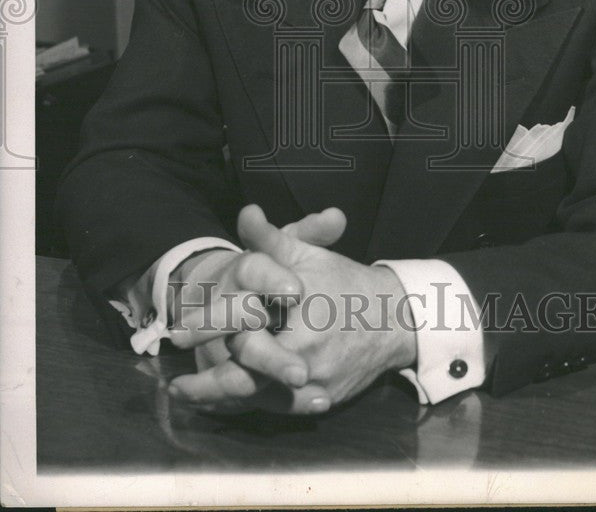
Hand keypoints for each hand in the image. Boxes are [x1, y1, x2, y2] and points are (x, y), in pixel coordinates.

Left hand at [170, 206, 416, 411]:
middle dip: (207, 383)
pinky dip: (249, 407)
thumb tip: (245, 213)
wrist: (393, 319)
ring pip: (259, 399)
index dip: (209, 328)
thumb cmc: (345, 282)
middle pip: (247, 376)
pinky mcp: (319, 401)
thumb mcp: (307, 255)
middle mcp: (305, 357)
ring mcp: (313, 384)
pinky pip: (277, 411)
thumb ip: (271, 238)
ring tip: (187, 396)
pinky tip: (223, 406)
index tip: (177, 334)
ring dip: (220, 400)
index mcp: (299, 318)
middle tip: (175, 386)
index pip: (245, 326)